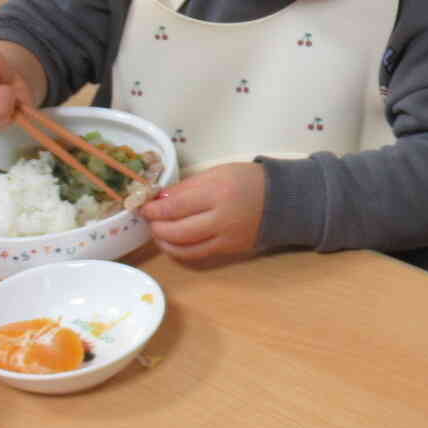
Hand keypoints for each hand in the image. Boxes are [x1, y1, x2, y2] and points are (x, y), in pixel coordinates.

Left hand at [139, 162, 265, 264]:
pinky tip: (173, 242)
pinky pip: (197, 255)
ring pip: (184, 248)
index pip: (176, 206)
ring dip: (165, 242)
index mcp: (217, 193)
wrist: (283, 201)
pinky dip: (180, 251)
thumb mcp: (218, 172)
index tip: (144, 207)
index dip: (154, 209)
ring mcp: (225, 238)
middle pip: (177, 230)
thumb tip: (160, 200)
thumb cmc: (248, 180)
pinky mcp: (229, 250)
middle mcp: (220, 219)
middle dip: (157, 226)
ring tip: (158, 232)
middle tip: (150, 219)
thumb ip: (188, 187)